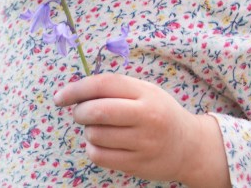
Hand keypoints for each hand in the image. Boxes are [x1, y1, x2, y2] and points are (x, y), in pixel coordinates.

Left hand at [54, 74, 229, 187]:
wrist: (190, 147)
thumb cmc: (160, 113)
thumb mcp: (145, 92)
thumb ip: (115, 88)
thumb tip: (75, 92)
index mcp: (146, 94)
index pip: (104, 84)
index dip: (76, 89)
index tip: (60, 97)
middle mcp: (146, 118)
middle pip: (97, 111)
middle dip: (79, 112)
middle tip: (80, 113)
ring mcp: (143, 143)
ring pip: (95, 135)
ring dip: (88, 131)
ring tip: (100, 129)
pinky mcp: (137, 165)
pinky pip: (100, 156)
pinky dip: (93, 149)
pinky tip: (102, 144)